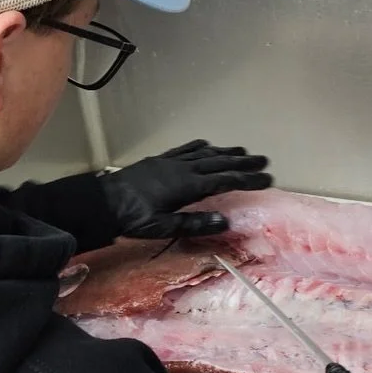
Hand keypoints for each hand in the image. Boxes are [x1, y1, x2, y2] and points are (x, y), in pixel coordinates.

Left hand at [100, 140, 271, 239]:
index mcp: (188, 186)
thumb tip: (225, 222)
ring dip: (226, 152)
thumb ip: (194, 223)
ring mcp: (172, 161)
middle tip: (264, 161)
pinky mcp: (160, 160)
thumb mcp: (165, 227)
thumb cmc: (134, 218)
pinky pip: (186, 149)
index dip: (248, 179)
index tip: (267, 179)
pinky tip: (207, 145)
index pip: (225, 181)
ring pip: (205, 153)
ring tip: (243, 151)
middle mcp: (184, 169)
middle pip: (220, 163)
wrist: (104, 202)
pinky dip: (201, 147)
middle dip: (243, 162)